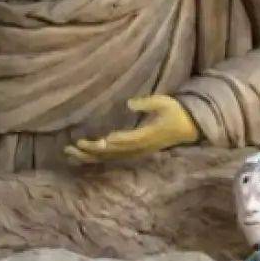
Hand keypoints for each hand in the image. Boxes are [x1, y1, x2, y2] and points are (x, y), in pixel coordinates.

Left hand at [66, 95, 198, 164]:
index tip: (100, 141)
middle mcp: (141, 147)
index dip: (115, 141)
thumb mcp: (165, 102)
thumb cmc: (177, 112)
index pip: (130, 140)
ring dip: (90, 156)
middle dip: (94, 150)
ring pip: (111, 157)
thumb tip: (129, 103)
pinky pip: (113, 158)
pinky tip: (82, 156)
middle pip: (115, 152)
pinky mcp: (135, 152)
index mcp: (149, 135)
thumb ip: (147, 103)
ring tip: (69, 152)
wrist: (189, 128)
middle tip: (74, 145)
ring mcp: (137, 152)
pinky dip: (97, 158)